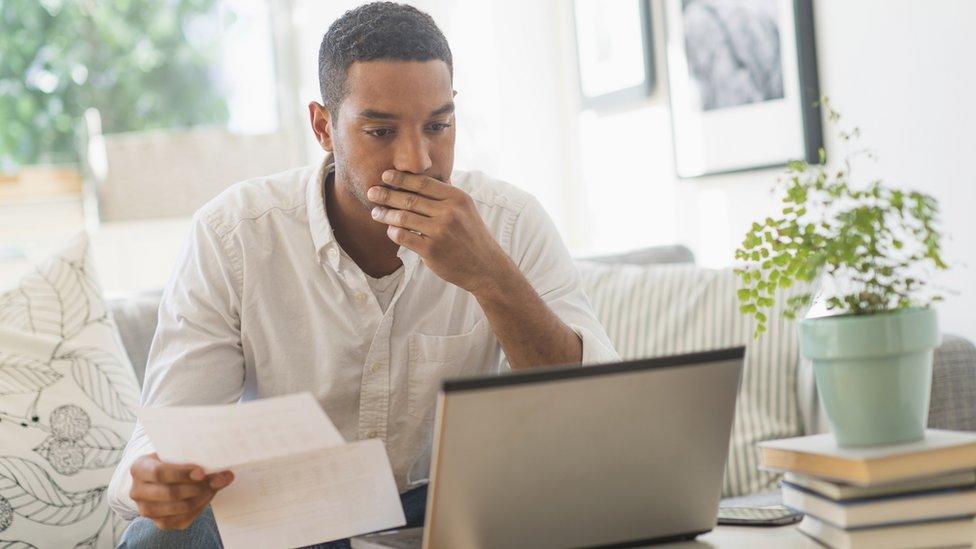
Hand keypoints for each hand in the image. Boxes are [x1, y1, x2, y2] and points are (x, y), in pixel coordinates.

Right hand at [129, 453, 234, 529]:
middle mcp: (137, 491)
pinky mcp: (159, 522)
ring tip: (213, 487)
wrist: (161, 477)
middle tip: (215, 479)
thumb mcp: (177, 455)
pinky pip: (183, 519)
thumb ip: (196, 461)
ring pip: (179, 508)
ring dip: (201, 497)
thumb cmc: (171, 462)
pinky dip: (199, 508)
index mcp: (139, 468)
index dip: (182, 473)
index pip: (159, 473)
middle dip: (197, 487)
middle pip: (171, 493)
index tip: (201, 472)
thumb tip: (223, 473)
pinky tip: (206, 496)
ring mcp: (146, 509)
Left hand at [367, 170, 511, 293]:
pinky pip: (403, 236)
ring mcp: (440, 231)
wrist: (485, 266)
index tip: (385, 175)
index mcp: (457, 198)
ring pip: (403, 217)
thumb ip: (445, 195)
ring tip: (376, 213)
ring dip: (385, 214)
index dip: (401, 178)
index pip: (423, 183)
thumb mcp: (465, 209)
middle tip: (372, 192)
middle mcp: (449, 212)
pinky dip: (393, 232)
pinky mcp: (432, 250)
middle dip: (387, 194)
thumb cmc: (471, 236)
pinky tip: (390, 230)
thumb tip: (419, 178)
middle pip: (410, 199)